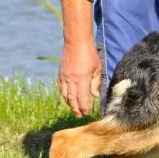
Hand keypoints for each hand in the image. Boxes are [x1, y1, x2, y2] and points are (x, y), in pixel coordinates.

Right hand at [59, 0, 99, 116]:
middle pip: (72, 99)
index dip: (84, 107)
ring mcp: (64, 77)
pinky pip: (61, 88)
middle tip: (79, 115)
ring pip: (64, 95)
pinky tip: (67, 98)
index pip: (82, 98)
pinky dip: (63, 95)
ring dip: (69, 103)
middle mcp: (71, 80)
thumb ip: (95, 83)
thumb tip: (94, 95)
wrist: (76, 42)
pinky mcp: (60, 74)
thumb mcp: (98, 68)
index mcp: (82, 79)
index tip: (86, 112)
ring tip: (74, 109)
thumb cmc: (90, 54)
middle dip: (76, 109)